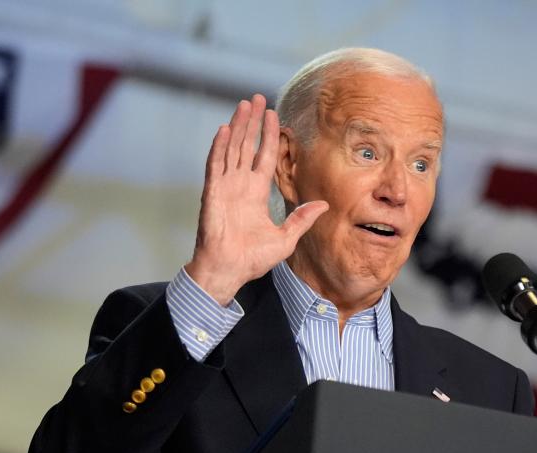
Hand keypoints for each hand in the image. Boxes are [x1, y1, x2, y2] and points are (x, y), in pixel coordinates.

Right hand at [186, 94, 328, 305]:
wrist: (229, 271)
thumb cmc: (253, 259)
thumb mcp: (287, 238)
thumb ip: (302, 219)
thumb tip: (324, 204)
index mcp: (256, 194)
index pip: (265, 157)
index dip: (270, 136)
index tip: (274, 116)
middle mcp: (240, 186)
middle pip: (247, 146)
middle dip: (252, 122)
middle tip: (257, 98)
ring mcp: (225, 187)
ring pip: (232, 149)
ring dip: (238, 126)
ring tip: (244, 104)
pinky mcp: (213, 193)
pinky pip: (216, 165)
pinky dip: (220, 147)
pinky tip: (226, 129)